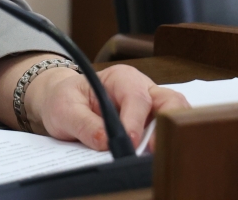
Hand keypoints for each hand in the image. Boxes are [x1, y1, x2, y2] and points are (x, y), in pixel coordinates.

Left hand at [23, 63, 189, 151]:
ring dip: (169, 136)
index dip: (135, 121)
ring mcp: (151, 107)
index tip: (130, 143)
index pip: (137, 98)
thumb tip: (105, 140)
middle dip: (165, 126)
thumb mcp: (64, 109)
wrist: (62, 103)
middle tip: (153, 152)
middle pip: (170, 102)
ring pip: (175, 117)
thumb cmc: (66, 100)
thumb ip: (83, 124)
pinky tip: (154, 158)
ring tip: (155, 158)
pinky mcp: (153, 125)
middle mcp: (143, 89)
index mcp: (121, 78)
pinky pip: (167, 132)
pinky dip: (165, 144)